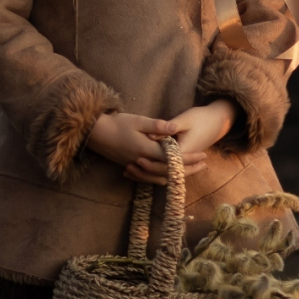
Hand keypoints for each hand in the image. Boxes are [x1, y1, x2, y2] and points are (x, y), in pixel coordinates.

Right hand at [85, 111, 208, 185]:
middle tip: (203, 165)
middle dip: (188, 169)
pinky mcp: (131, 166)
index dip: (190, 158)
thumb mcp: (138, 121)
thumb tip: (175, 128)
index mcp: (146, 151)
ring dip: (176, 175)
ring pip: (160, 177)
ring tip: (190, 170)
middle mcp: (142, 162)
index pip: (173, 159)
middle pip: (170, 172)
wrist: (95, 133)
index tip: (203, 156)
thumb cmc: (117, 124)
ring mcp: (136, 166)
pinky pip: (150, 177)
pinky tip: (168, 174)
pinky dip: (161, 177)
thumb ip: (157, 126)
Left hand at [124, 100, 234, 183]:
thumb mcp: (185, 119)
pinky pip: (168, 170)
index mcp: (185, 151)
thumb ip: (167, 127)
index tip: (137, 158)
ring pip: (166, 174)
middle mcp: (185, 159)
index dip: (151, 163)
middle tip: (129, 167)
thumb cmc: (202, 117)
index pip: (166, 163)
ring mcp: (185, 161)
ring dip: (148, 174)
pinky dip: (154, 170)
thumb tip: (150, 134)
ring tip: (131, 171)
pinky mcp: (184, 159)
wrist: (219, 120)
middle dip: (146, 171)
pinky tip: (141, 167)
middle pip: (164, 172)